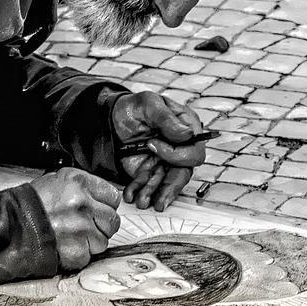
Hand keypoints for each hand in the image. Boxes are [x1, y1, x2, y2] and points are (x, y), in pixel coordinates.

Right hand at [30, 167, 121, 270]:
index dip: (105, 205)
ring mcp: (81, 229)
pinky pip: (89, 256)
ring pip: (103, 241)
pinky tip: (64, 246)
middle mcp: (82, 204)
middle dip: (101, 225)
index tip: (97, 210)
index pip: (113, 197)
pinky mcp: (76, 251)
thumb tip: (101, 198)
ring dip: (90, 242)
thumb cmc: (30, 204)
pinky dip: (78, 255)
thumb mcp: (56, 181)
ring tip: (70, 236)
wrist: (9, 226)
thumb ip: (82, 188)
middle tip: (84, 226)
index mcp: (79, 183)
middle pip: (112, 220)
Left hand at [111, 92, 207, 211]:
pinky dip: (140, 191)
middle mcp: (180, 148)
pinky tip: (131, 195)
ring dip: (155, 193)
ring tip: (142, 202)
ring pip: (167, 183)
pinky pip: (149, 185)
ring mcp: (165, 161)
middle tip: (152, 192)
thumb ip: (166, 118)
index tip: (152, 144)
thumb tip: (187, 134)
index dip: (176, 153)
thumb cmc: (135, 107)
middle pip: (183, 172)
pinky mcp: (150, 170)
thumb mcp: (149, 103)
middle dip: (168, 187)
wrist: (112, 117)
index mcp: (186, 129)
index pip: (194, 151)